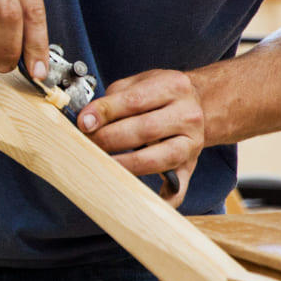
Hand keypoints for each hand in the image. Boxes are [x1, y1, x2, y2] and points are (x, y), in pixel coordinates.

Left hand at [77, 68, 204, 205]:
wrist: (196, 105)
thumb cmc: (158, 95)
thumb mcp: (138, 83)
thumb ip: (113, 99)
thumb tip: (87, 120)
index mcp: (174, 87)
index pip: (135, 101)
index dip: (106, 112)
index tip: (83, 123)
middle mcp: (187, 116)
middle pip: (146, 130)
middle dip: (110, 139)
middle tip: (86, 143)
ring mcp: (192, 144)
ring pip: (158, 159)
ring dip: (125, 165)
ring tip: (101, 164)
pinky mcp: (190, 167)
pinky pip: (177, 188)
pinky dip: (160, 197)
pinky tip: (138, 197)